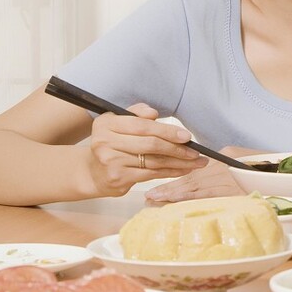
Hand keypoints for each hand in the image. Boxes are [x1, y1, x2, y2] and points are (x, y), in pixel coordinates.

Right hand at [83, 104, 207, 196]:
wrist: (94, 172)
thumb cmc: (114, 143)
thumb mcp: (120, 123)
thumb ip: (137, 114)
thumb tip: (153, 113)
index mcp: (106, 124)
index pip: (142, 125)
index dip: (167, 130)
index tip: (186, 136)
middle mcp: (104, 142)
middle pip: (150, 144)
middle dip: (177, 148)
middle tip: (196, 151)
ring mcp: (110, 161)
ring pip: (154, 161)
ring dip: (179, 162)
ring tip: (197, 162)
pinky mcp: (117, 178)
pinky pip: (151, 174)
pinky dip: (171, 172)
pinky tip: (184, 170)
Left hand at [145, 146, 253, 202]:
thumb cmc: (273, 170)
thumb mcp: (246, 166)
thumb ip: (228, 172)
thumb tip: (207, 183)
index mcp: (226, 155)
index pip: (196, 169)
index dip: (176, 179)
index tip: (160, 188)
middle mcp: (225, 162)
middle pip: (192, 177)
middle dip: (169, 187)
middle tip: (150, 198)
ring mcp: (230, 174)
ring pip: (195, 185)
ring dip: (173, 194)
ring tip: (154, 201)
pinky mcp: (235, 187)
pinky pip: (207, 194)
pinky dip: (189, 199)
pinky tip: (174, 205)